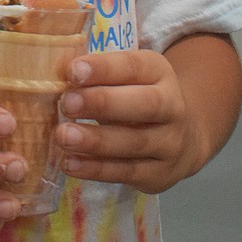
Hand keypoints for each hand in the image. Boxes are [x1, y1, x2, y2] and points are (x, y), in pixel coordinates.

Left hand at [54, 49, 207, 193]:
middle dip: (104, 103)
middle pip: (145, 104)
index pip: (135, 66)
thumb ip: (99, 73)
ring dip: (95, 141)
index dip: (104, 68)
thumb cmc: (137, 98)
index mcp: (160, 73)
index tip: (73, 71)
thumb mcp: (128, 77)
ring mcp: (170, 144)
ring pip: (135, 143)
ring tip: (63, 136)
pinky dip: (96, 169)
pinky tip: (71, 163)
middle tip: (67, 104)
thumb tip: (58, 71)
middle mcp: (173, 107)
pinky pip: (127, 172)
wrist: (182, 138)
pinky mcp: (160, 174)